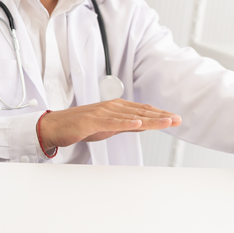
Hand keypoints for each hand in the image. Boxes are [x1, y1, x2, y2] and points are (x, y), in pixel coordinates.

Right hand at [38, 99, 181, 150]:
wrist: (56, 126)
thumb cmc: (81, 126)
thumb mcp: (109, 127)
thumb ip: (126, 125)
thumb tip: (144, 124)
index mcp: (117, 108)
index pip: (143, 110)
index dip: (160, 114)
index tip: (175, 118)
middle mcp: (113, 107)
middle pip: (141, 112)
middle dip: (161, 116)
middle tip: (178, 119)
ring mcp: (103, 113)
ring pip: (131, 117)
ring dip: (150, 119)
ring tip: (166, 121)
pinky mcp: (92, 121)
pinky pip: (112, 122)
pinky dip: (126, 122)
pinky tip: (138, 123)